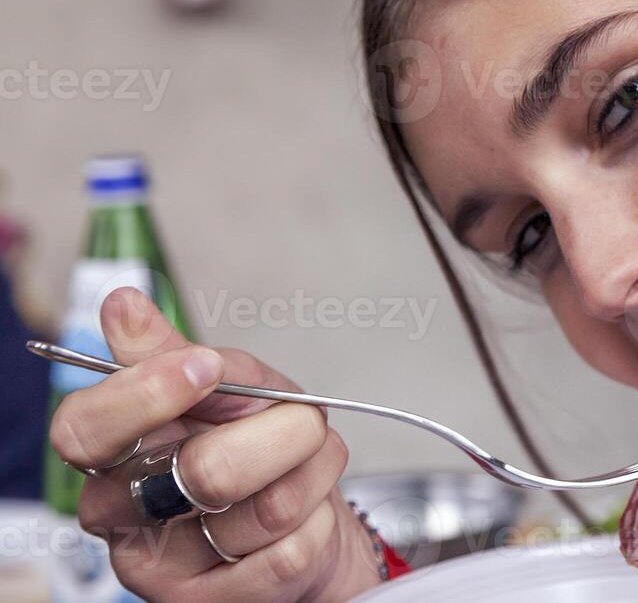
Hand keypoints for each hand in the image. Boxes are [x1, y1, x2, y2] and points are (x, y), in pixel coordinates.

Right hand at [48, 287, 385, 601]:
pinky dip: (321, 515)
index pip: (84, 430)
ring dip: (314, 471)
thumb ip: (174, 353)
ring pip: (266, 510)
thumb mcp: (224, 387)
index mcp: (113, 452)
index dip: (145, 394)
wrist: (302, 514)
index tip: (204, 366)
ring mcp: (167, 567)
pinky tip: (307, 511)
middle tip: (303, 418)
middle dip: (284, 433)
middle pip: (205, 471)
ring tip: (307, 462)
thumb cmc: (253, 444)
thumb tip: (121, 304)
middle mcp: (126, 514)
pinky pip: (293, 549)